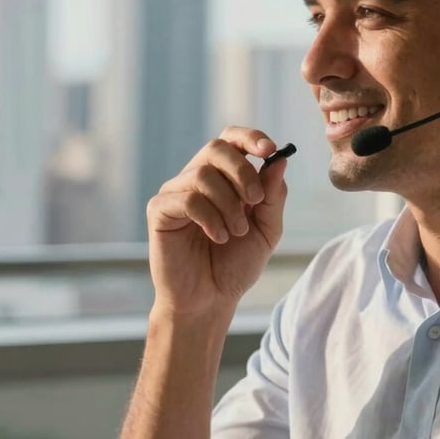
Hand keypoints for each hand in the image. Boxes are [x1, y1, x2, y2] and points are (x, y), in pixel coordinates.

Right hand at [146, 128, 288, 313]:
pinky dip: (210, 218)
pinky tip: (218, 237)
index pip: (231, 140)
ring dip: (228, 205)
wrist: (210, 300)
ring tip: (235, 232)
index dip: (250, 137)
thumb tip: (280, 160)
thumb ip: (273, 197)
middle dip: (242, 172)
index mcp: (223, 179)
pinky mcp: (159, 210)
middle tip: (255, 202)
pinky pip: (187, 198)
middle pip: (216, 148)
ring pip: (203, 174)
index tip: (270, 149)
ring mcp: (175, 193)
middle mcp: (197, 179)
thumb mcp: (267, 230)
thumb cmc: (235, 266)